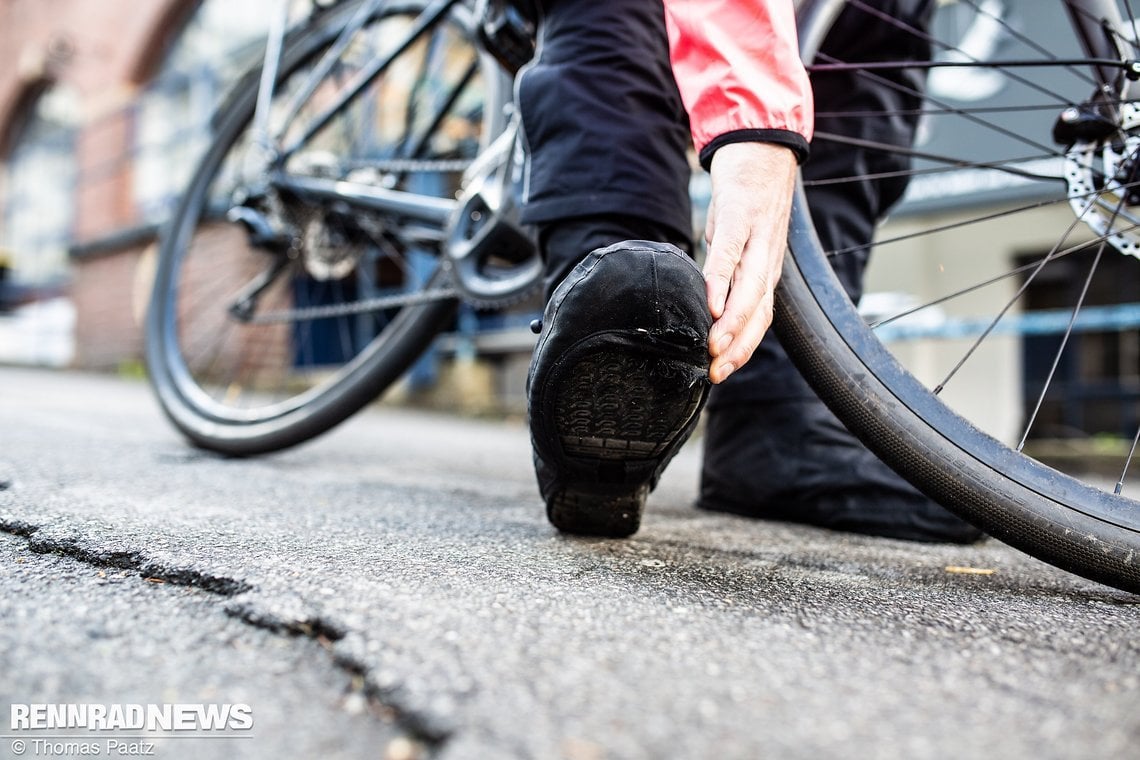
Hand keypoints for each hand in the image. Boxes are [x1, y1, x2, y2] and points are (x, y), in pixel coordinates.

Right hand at [704, 141, 797, 383]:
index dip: (744, 347)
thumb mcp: (739, 239)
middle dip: (739, 346)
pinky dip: (720, 280)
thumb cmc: (747, 195)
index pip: (761, 317)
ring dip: (733, 322)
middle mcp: (767, 258)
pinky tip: (709, 301)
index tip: (723, 372)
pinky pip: (729, 252)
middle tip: (717, 373)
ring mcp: (755, 236)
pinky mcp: (738, 214)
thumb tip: (706, 297)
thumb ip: (727, 268)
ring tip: (714, 348)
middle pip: (758, 311)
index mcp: (766, 268)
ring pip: (749, 288)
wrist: (763, 142)